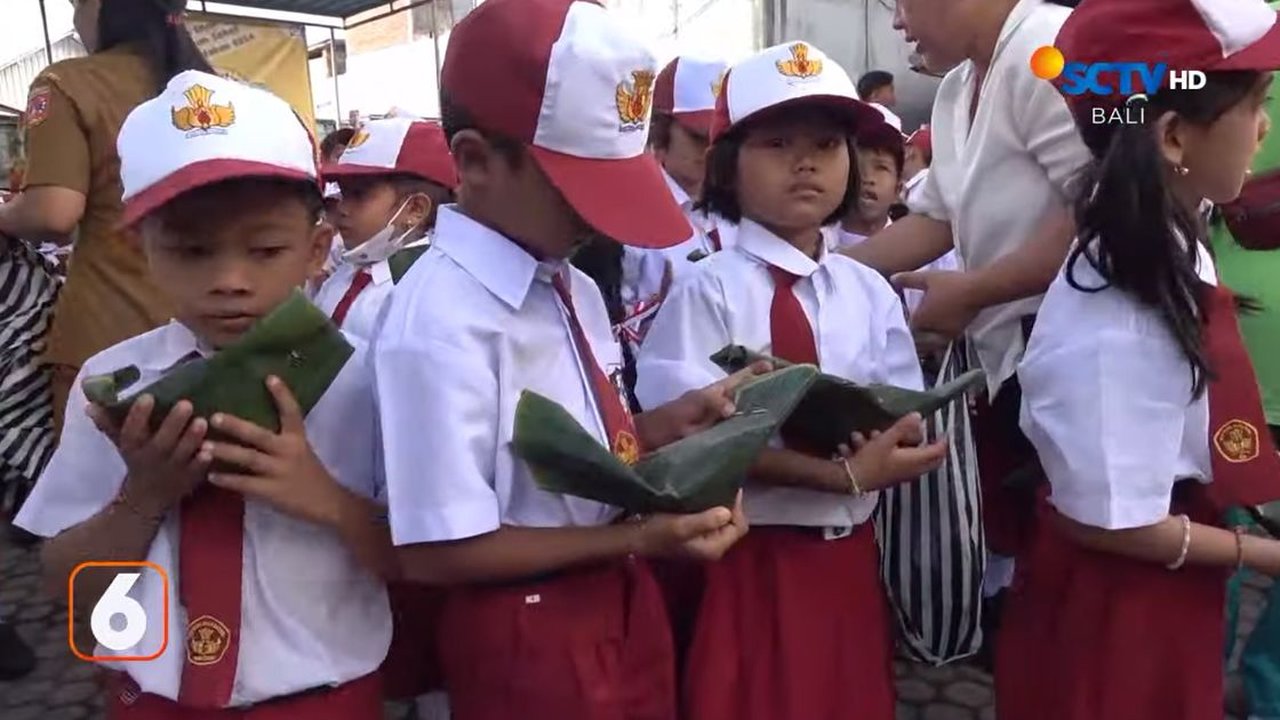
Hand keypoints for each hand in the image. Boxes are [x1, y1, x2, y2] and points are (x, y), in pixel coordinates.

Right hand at [87, 396, 209, 517]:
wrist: (145, 500)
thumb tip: (90, 403)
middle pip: (161, 442)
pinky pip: (196, 471)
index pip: (131, 430)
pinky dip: (202, 462)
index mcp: (132, 447)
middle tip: (186, 403)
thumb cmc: (136, 461)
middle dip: (173, 423)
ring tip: (202, 421)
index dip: (138, 415)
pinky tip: (210, 450)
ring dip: (191, 439)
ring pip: (181, 454)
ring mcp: (171, 470)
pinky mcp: (187, 479)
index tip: (148, 397)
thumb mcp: (122, 443)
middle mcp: (151, 459)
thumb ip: (109, 422)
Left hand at [203, 376, 347, 526]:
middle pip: (260, 435)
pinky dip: (227, 480)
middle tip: (214, 417)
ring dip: (225, 451)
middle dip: (236, 426)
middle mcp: (289, 452)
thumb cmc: (311, 476)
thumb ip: (283, 440)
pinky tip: (211, 476)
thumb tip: (253, 426)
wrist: (327, 503)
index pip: (292, 413)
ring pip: (248, 459)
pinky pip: (245, 484)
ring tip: (204, 446)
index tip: (269, 377)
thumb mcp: (302, 452)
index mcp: (298, 439)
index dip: (282, 395)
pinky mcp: (272, 492)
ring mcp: (280, 472)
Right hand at [633, 491, 748, 560]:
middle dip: (729, 505)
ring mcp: (704, 542)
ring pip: (723, 520)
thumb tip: (727, 511)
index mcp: (714, 548)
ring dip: (718, 505)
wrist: (634, 538)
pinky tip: (701, 497)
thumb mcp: (681, 526)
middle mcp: (713, 547)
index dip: (736, 507)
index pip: (739, 526)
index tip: (725, 488)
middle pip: (733, 523)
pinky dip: (709, 508)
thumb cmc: (657, 532)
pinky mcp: (696, 534)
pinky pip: (711, 519)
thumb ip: (706, 521)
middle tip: (718, 487)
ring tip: (711, 489)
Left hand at [635, 361, 773, 448]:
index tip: (774, 366)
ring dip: (754, 408)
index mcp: (709, 395)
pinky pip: (730, 428)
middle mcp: (712, 405)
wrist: (638, 445)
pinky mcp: (707, 437)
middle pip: (741, 393)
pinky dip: (743, 428)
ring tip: (776, 412)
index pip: (737, 380)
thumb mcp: (682, 415)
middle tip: (785, 390)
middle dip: (761, 389)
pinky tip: (753, 436)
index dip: (755, 372)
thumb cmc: (660, 427)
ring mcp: (709, 421)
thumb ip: (707, 406)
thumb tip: (734, 406)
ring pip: (737, 410)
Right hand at [839, 413, 947, 491]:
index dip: (943, 441)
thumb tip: (918, 416)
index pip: (938, 452)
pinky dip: (889, 450)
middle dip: (928, 445)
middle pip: (929, 458)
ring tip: (880, 432)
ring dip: (899, 444)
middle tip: (923, 432)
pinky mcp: (890, 475)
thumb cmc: (871, 460)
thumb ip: (903, 427)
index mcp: (915, 461)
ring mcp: (901, 474)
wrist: (851, 480)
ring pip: (910, 457)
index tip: (943, 430)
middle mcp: (912, 470)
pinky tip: (867, 441)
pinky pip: (897, 460)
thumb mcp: (886, 440)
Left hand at [894, 269, 982, 337]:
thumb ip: (908, 279)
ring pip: (929, 344)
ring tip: (920, 333)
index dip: (902, 325)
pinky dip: (936, 339)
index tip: (899, 320)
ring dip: (924, 341)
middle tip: (907, 329)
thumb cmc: (951, 284)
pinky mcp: (957, 334)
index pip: (906, 328)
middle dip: (912, 337)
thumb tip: (892, 278)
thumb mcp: (927, 278)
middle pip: (917, 340)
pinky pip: (941, 341)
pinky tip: (936, 330)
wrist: (978, 290)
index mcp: (922, 319)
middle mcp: (932, 331)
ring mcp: (946, 334)